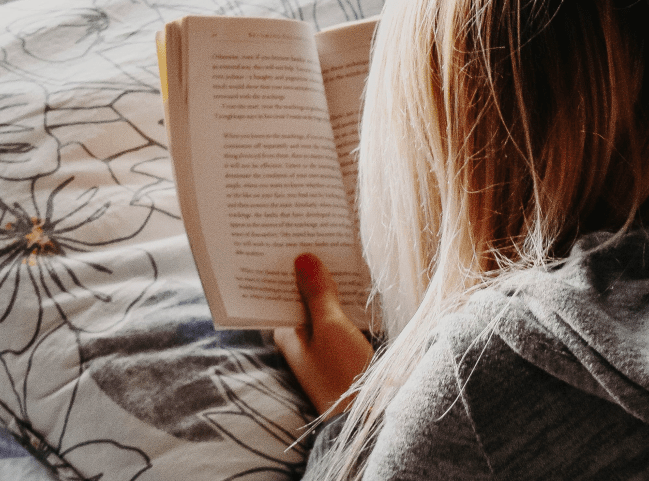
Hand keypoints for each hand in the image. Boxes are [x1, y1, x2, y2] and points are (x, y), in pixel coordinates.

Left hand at [274, 253, 374, 416]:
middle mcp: (300, 338)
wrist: (368, 415)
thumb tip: (302, 258)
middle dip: (310, 270)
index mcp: (287, 334)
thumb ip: (317, 293)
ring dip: (329, 283)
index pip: (280, 293)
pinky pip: (339, 314)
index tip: (293, 238)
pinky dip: (344, 298)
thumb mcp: (330, 327)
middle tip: (318, 234)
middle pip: (302, 296)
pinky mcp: (342, 347)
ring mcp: (322, 343)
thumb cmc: (342, 373)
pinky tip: (356, 280)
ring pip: (322, 304)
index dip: (286, 267)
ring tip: (338, 249)